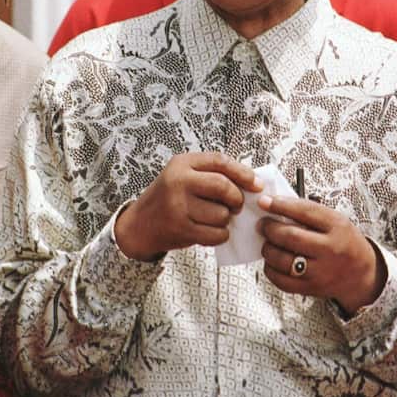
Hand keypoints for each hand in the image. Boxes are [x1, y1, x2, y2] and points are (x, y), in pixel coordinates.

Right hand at [114, 152, 258, 260]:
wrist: (139, 225)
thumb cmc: (169, 198)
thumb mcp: (184, 176)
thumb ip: (212, 175)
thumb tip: (252, 184)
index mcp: (182, 163)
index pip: (220, 161)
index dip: (243, 173)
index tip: (257, 184)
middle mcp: (179, 181)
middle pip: (223, 186)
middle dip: (236, 198)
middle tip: (236, 205)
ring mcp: (178, 206)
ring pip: (222, 213)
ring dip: (226, 220)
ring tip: (216, 219)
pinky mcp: (181, 228)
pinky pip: (216, 233)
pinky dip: (221, 234)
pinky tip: (212, 231)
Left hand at [258, 194, 385, 313]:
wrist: (362, 274)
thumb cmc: (345, 242)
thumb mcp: (336, 221)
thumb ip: (310, 213)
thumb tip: (276, 206)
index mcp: (337, 227)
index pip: (305, 212)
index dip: (281, 205)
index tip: (265, 201)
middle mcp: (330, 250)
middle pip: (291, 237)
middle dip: (270, 228)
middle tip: (262, 224)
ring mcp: (320, 272)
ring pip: (283, 260)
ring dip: (268, 249)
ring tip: (267, 243)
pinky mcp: (311, 288)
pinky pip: (282, 280)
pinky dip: (271, 269)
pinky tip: (272, 261)